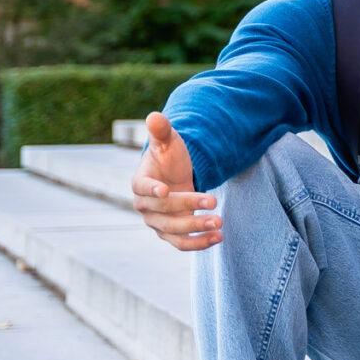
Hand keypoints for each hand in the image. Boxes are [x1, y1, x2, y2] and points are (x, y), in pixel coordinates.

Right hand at [133, 113, 219, 251]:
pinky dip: (199, 243)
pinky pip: (182, 243)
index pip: (142, 188)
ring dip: (196, 228)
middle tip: (214, 200)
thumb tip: (154, 116)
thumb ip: (161, 131)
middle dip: (188, 206)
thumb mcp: (168, 142)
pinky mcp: (171, 233)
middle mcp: (145, 206)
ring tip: (219, 223)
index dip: (152, 190)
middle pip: (163, 211)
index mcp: (140, 182)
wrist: (177, 175)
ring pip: (173, 230)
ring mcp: (157, 222)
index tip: (165, 191)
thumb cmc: (170, 157)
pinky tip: (218, 238)